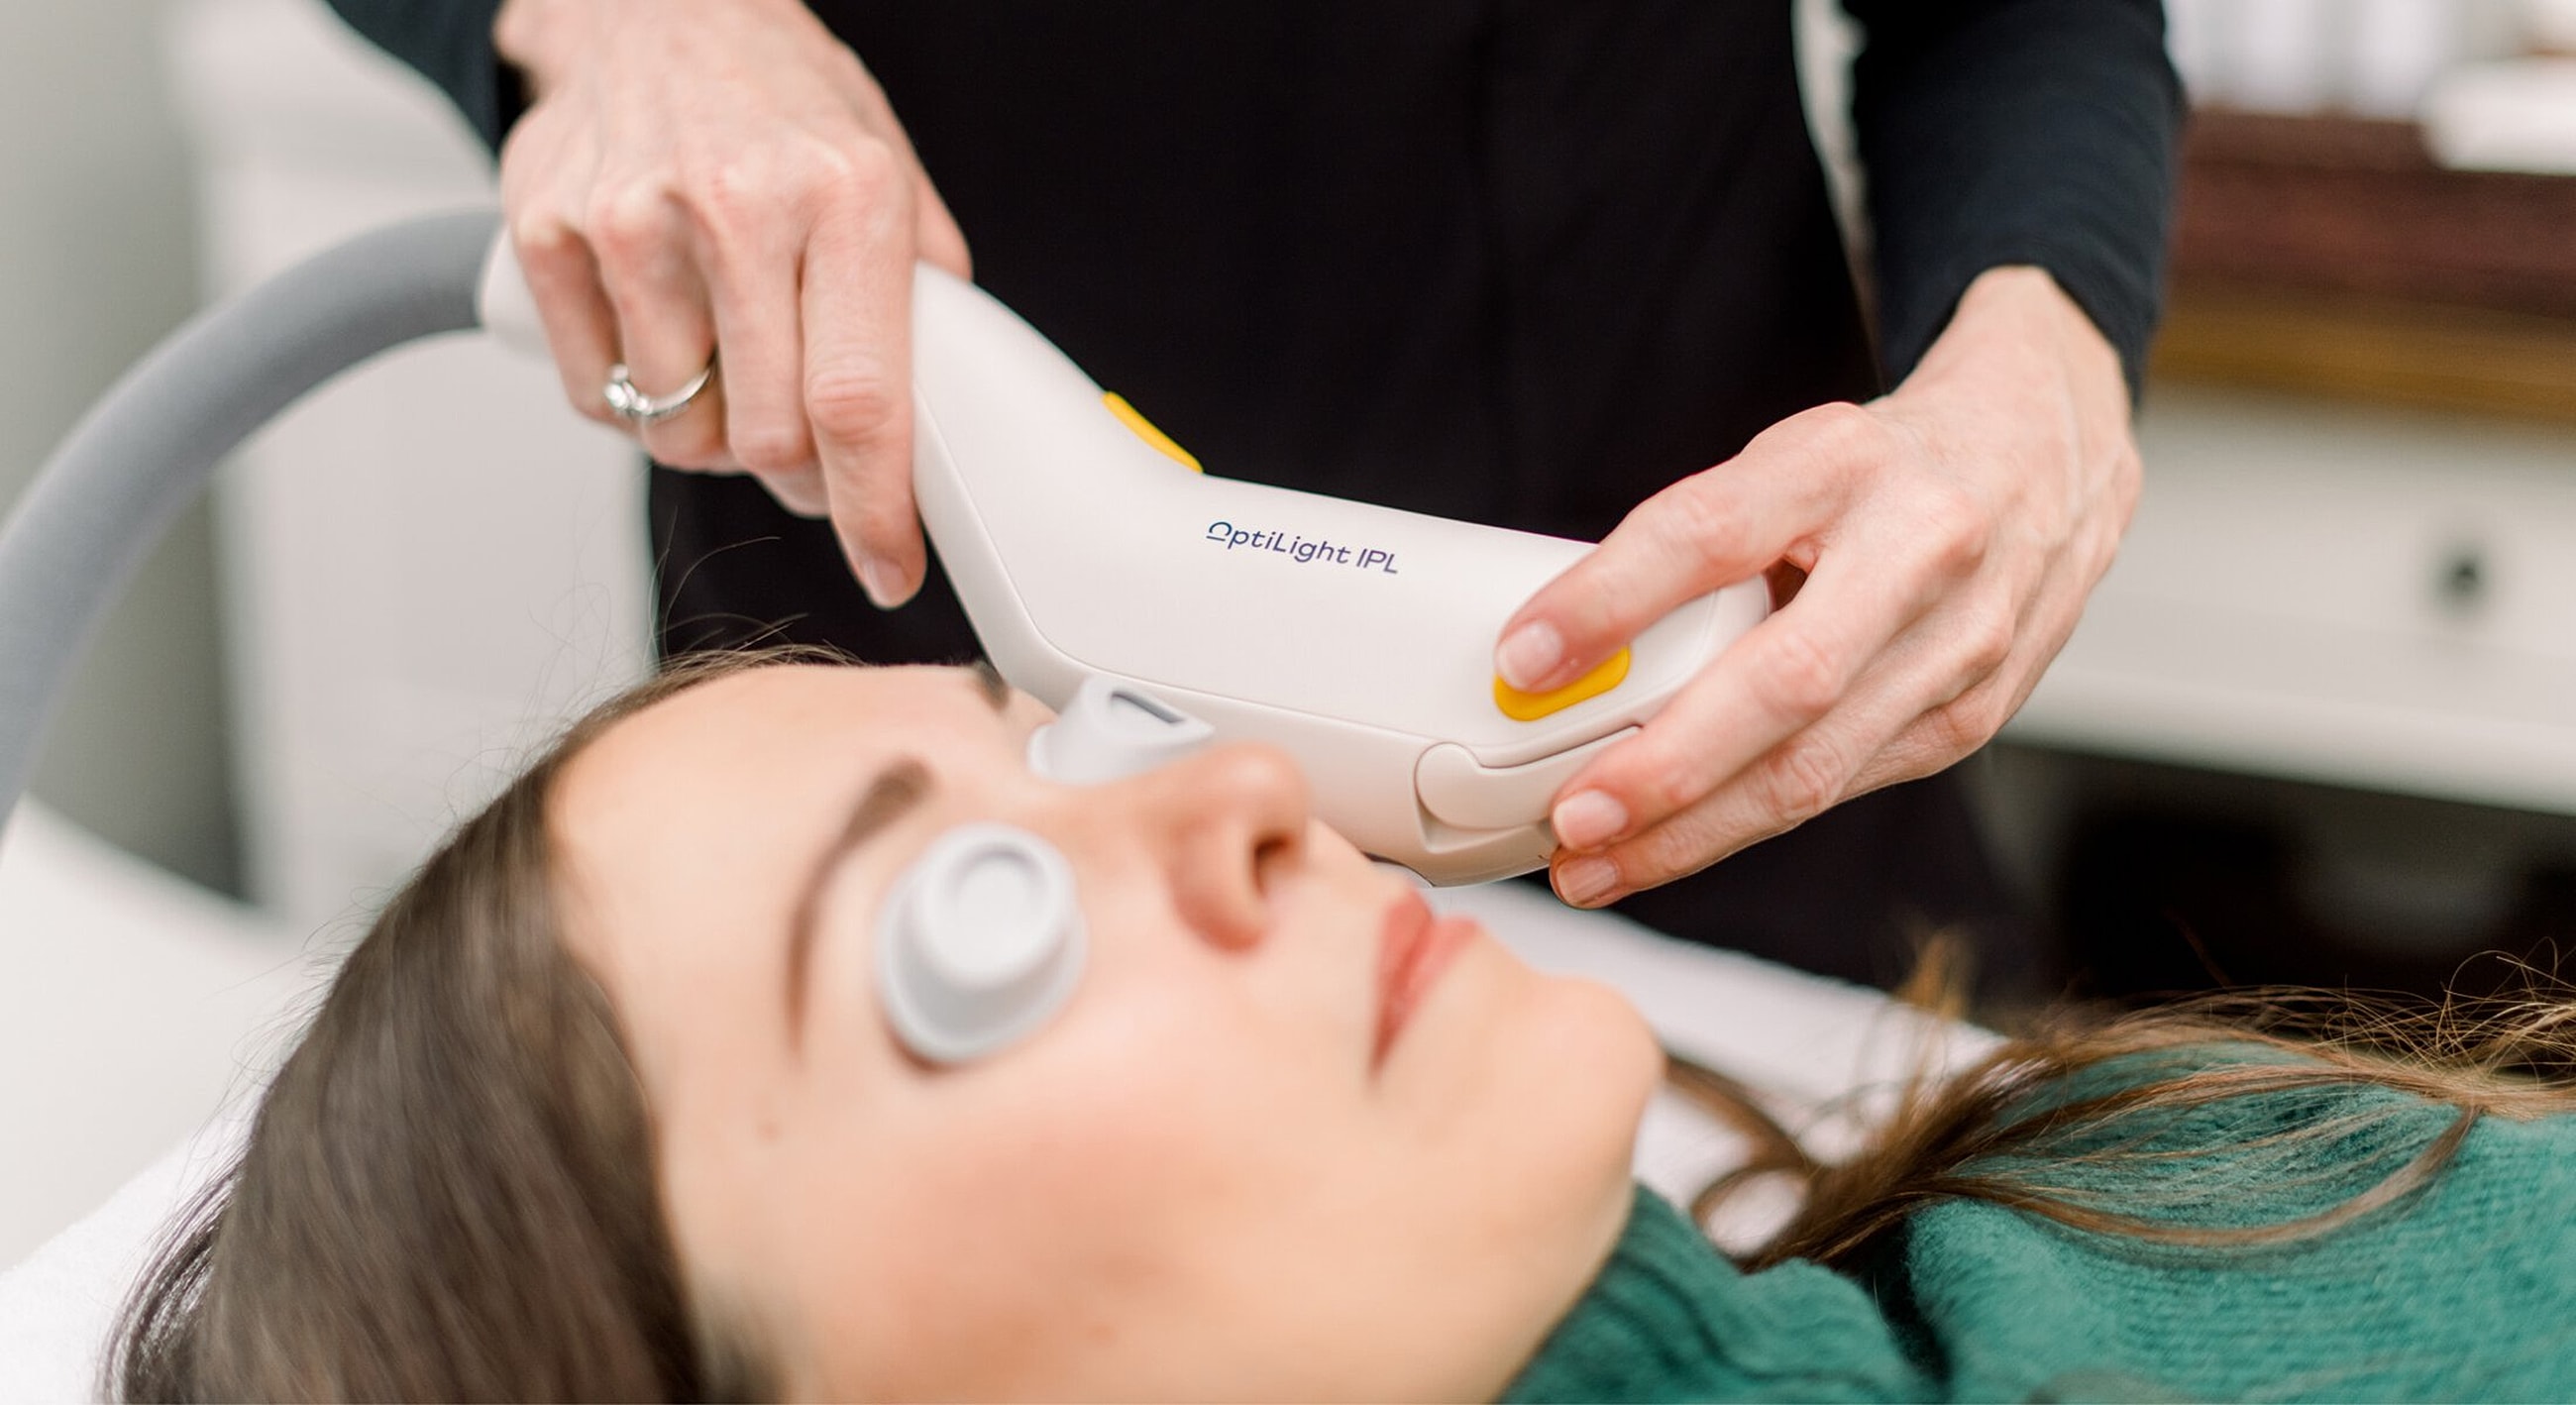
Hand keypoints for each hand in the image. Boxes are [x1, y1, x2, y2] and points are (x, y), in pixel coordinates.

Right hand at [494, 0, 970, 605]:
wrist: (653, 9)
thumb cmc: (782, 104)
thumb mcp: (891, 174)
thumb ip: (925, 299)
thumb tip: (950, 430)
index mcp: (846, 196)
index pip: (860, 402)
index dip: (875, 510)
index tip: (890, 568)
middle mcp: (736, 206)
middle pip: (767, 438)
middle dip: (798, 474)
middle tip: (807, 449)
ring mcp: (631, 220)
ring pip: (680, 430)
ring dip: (715, 432)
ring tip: (731, 359)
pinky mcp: (549, 233)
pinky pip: (602, 397)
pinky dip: (640, 401)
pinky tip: (665, 337)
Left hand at [1494, 267, 2140, 907]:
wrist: (2048, 452)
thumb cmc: (1882, 467)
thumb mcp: (1788, 461)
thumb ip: (1697, 544)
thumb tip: (1562, 656)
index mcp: (1846, 461)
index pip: (1709, 531)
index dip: (1610, 600)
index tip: (1522, 660)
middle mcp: (1920, 549)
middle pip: (1782, 681)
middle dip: (1666, 768)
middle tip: (1569, 817)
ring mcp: (1963, 644)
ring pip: (1815, 766)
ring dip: (1692, 833)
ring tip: (1593, 865)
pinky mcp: (1972, 717)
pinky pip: (1840, 786)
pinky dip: (1744, 826)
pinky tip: (1671, 848)